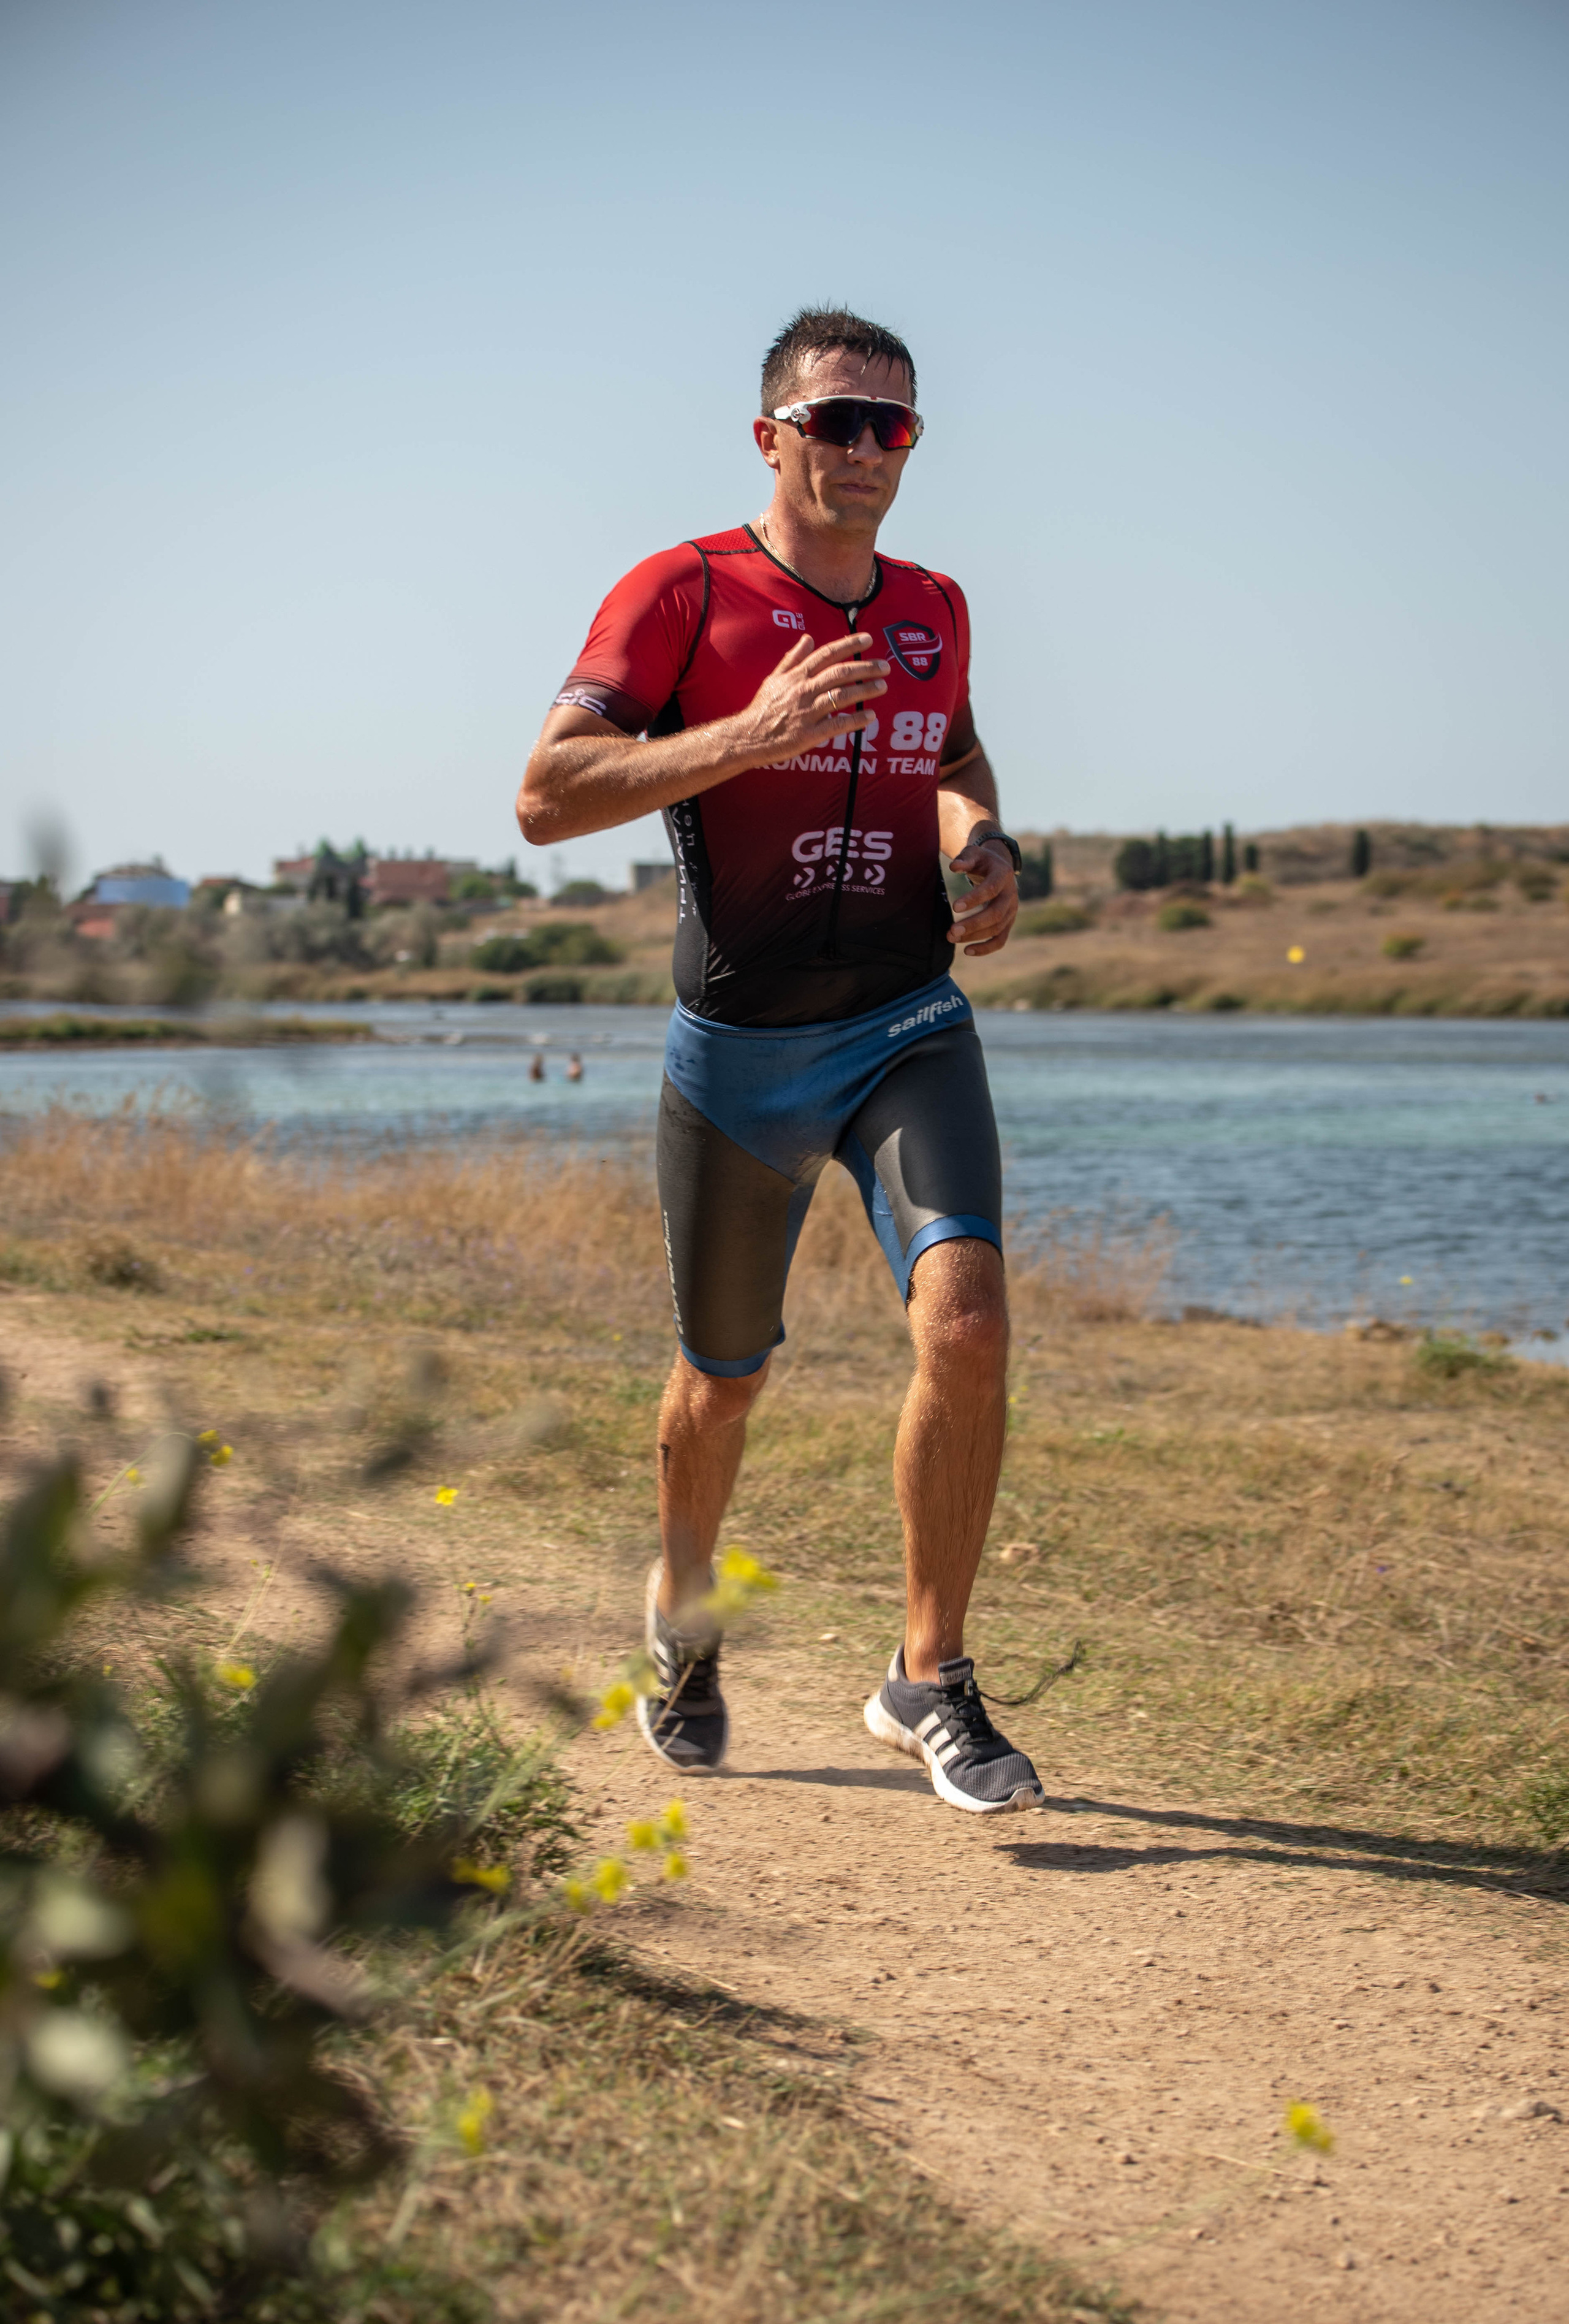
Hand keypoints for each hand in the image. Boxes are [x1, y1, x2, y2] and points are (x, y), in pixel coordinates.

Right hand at [733, 634, 888, 764]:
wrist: (747, 737)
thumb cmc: (762, 708)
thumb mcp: (774, 678)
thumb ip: (792, 658)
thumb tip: (808, 638)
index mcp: (796, 675)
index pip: (826, 654)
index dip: (848, 644)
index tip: (868, 639)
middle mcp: (803, 690)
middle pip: (839, 673)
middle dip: (865, 668)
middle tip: (885, 667)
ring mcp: (807, 712)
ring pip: (841, 696)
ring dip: (864, 690)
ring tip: (882, 687)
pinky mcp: (809, 734)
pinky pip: (837, 725)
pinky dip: (855, 720)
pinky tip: (870, 716)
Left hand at [946, 837, 1017, 956]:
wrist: (998, 868)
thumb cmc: (982, 861)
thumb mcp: (973, 853)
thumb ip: (965, 859)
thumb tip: (954, 867)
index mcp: (1003, 875)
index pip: (991, 889)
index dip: (974, 899)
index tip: (954, 907)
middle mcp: (1011, 895)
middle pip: (996, 914)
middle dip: (974, 924)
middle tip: (951, 931)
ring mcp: (1011, 910)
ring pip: (997, 929)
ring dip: (974, 936)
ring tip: (951, 938)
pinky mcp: (1008, 922)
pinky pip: (1000, 939)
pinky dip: (986, 948)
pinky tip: (967, 951)